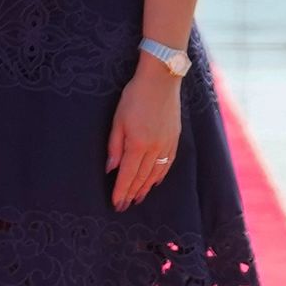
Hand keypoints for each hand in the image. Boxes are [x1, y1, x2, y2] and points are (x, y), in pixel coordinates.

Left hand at [106, 50, 184, 210]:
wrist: (161, 80)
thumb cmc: (135, 97)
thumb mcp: (118, 119)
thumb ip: (115, 146)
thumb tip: (111, 169)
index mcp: (138, 144)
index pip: (128, 175)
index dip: (121, 191)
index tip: (116, 203)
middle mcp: (155, 149)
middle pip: (142, 178)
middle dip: (132, 193)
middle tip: (124, 206)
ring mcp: (167, 145)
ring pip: (156, 174)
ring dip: (146, 188)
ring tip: (138, 198)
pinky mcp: (174, 139)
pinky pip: (167, 164)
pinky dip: (160, 176)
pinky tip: (155, 182)